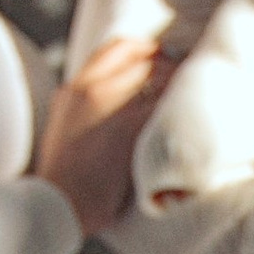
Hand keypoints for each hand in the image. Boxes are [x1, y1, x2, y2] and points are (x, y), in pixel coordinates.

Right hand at [35, 31, 176, 239]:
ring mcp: (107, 106)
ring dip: (180, 85)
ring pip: (157, 78)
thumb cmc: (64, 181)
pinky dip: (180, 108)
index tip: (164, 57)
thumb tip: (105, 110)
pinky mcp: (126, 128)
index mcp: (74, 89)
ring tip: (198, 96)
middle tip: (191, 75)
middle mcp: (89, 89)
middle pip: (141, 58)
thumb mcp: (63, 131)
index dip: (146, 49)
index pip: (115, 48)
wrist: (55, 205)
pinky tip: (192, 118)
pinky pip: (162, 107)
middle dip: (170, 64)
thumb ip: (83, 111)